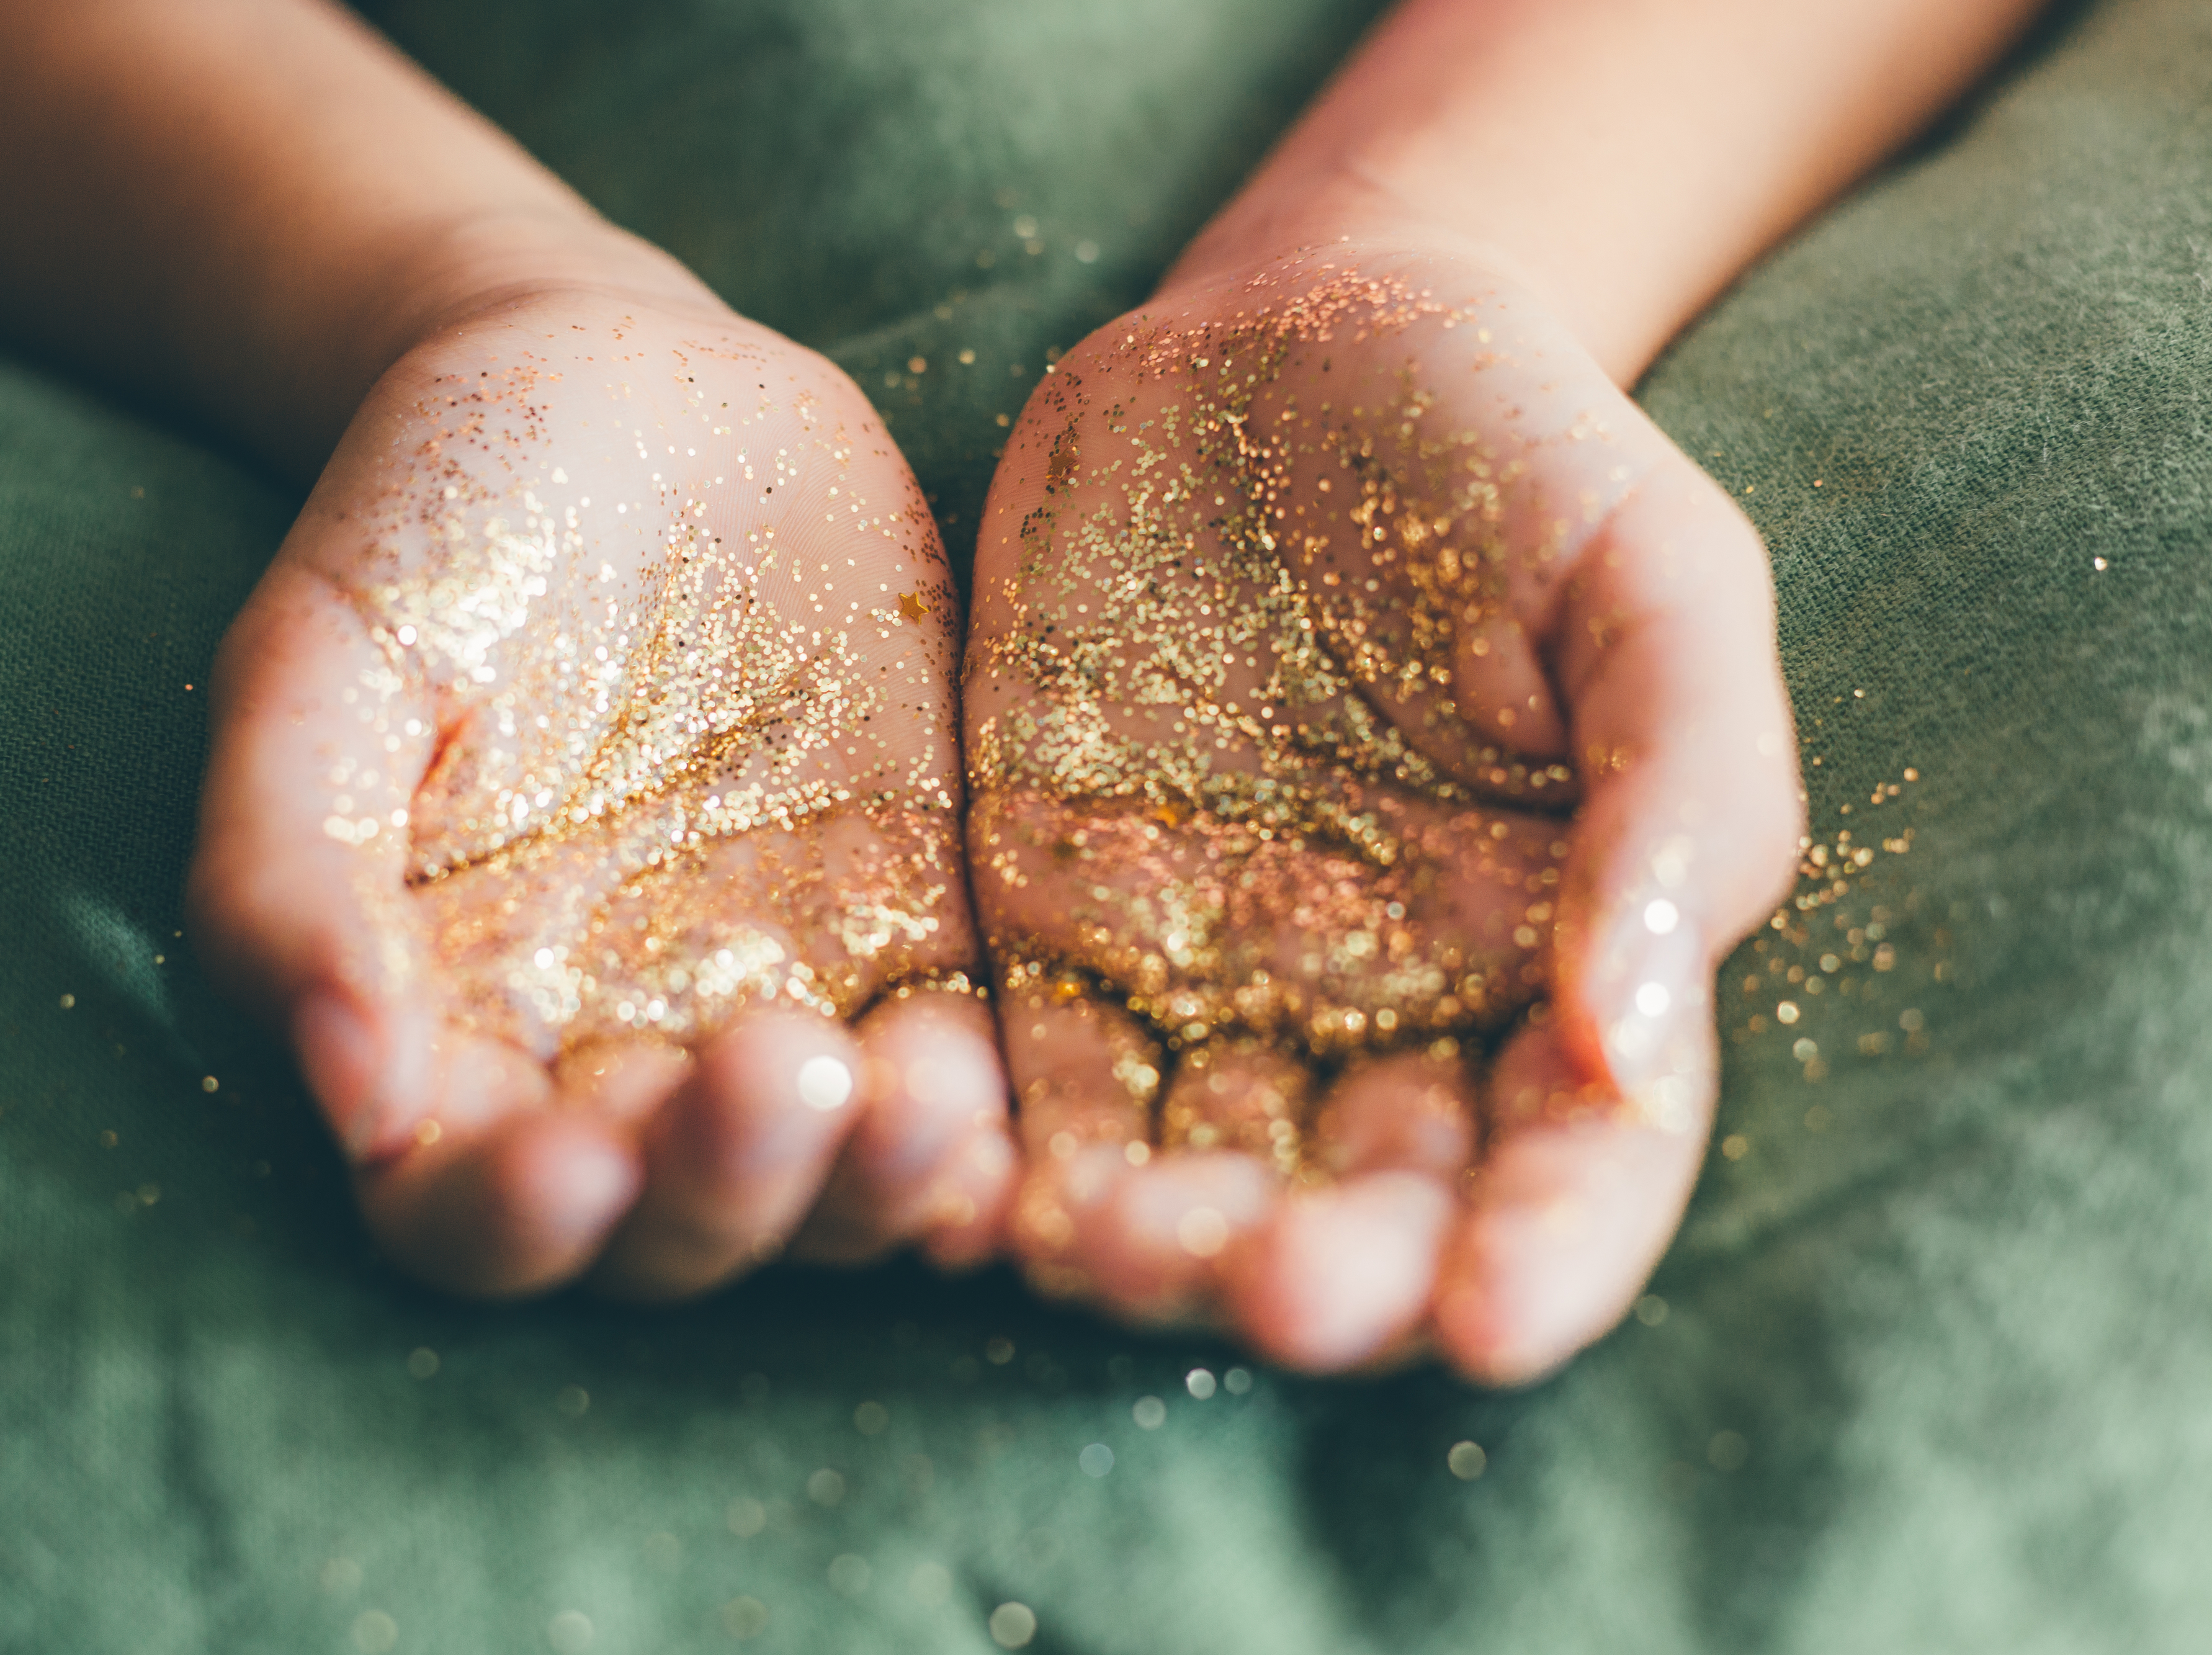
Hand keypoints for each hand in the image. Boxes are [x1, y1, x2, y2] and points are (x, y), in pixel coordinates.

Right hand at [191, 277, 1015, 1296]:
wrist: (642, 391)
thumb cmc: (442, 519)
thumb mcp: (325, 664)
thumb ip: (290, 872)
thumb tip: (351, 1098)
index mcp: (458, 1021)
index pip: (465, 1211)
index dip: (516, 1223)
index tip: (573, 1157)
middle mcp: (627, 1050)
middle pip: (676, 1229)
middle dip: (730, 1196)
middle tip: (775, 1076)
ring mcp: (791, 1000)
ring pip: (839, 1183)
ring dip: (884, 1183)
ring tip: (925, 1097)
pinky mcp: (928, 933)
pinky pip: (972, 1068)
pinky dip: (999, 1116)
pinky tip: (1022, 1101)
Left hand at [966, 243, 1797, 1380]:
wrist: (1298, 344)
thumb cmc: (1522, 456)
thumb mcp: (1655, 586)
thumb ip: (1678, 797)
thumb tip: (1631, 1043)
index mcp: (1558, 959)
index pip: (1573, 1160)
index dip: (1548, 1257)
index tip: (1492, 1324)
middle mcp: (1384, 1010)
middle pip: (1362, 1205)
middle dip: (1327, 1275)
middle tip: (1275, 1294)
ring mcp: (1208, 978)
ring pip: (1184, 1169)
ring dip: (1150, 1242)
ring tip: (1103, 1246)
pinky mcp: (1051, 926)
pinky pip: (1023, 1072)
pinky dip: (994, 1146)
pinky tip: (963, 1182)